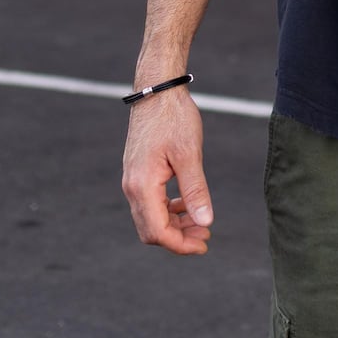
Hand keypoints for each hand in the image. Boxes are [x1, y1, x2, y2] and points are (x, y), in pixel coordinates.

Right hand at [121, 87, 213, 253]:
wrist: (157, 92)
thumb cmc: (174, 118)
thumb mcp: (190, 155)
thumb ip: (195, 191)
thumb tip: (205, 221)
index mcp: (142, 186)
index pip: (158, 231)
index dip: (181, 244)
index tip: (204, 244)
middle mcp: (132, 187)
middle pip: (151, 230)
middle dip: (178, 238)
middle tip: (206, 235)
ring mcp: (133, 180)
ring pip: (151, 218)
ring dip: (175, 225)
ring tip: (201, 222)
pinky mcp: (138, 173)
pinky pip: (151, 203)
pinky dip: (169, 210)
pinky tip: (187, 206)